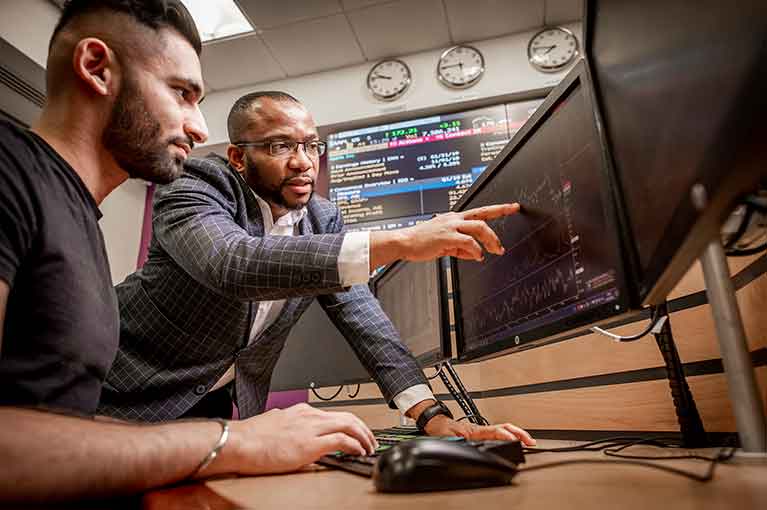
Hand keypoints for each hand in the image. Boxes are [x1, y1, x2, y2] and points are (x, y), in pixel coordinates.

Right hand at [221, 403, 377, 474]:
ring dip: (363, 436)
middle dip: (363, 428)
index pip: (333, 414)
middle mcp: (309, 415)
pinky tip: (359, 452)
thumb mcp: (274, 426)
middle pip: (347, 415)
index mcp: (300, 411)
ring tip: (369, 447)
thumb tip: (293, 438)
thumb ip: (289, 429)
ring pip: (349, 424)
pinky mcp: (311, 444)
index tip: (355, 432)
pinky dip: (355, 445)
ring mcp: (311, 428)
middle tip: (370, 439)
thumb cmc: (249, 438)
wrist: (239, 442)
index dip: (349, 423)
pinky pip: (342, 441)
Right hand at [402, 203, 519, 261]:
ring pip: (479, 228)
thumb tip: (475, 254)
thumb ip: (461, 247)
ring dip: (490, 240)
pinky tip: (476, 257)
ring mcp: (451, 226)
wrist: (405, 242)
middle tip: (501, 248)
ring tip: (494, 251)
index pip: (481, 211)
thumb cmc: (422, 242)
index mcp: (454, 218)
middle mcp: (454, 219)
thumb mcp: (445, 244)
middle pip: (483, 218)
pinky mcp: (446, 236)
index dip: (499, 208)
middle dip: (496, 233)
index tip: (513, 207)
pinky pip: (468, 242)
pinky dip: (476, 250)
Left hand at [424, 414, 535, 445]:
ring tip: (527, 440)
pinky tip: (513, 439)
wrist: (434, 422)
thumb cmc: (440, 429)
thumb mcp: (447, 438)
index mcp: (474, 430)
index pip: (494, 431)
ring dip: (516, 433)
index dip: (505, 435)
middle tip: (530, 441)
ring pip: (503, 429)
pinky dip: (509, 434)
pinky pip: (498, 432)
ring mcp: (480, 430)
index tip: (514, 440)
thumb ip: (458, 442)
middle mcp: (479, 429)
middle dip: (518, 433)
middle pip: (504, 427)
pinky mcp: (480, 432)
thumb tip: (465, 447)